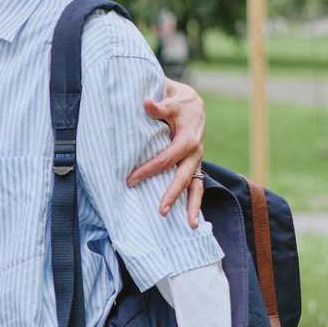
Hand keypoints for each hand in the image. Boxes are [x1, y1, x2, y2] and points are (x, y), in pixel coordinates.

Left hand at [127, 77, 206, 227]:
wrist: (193, 104)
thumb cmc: (178, 103)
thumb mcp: (170, 100)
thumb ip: (159, 106)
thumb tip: (146, 103)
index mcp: (188, 139)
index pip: (166, 159)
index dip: (148, 170)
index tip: (131, 180)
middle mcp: (195, 152)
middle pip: (183, 177)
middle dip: (172, 195)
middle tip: (161, 211)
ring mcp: (196, 161)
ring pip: (197, 186)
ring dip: (193, 206)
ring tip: (191, 226)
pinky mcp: (195, 166)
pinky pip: (197, 186)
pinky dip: (195, 202)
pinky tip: (192, 219)